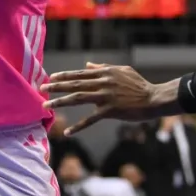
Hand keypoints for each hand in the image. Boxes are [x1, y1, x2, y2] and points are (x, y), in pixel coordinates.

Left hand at [41, 62, 168, 133]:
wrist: (154, 98)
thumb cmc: (139, 84)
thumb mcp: (122, 70)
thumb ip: (103, 67)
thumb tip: (88, 64)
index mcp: (105, 72)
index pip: (80, 73)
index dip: (65, 76)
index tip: (51, 77)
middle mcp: (103, 82)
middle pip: (75, 84)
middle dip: (57, 86)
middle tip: (42, 88)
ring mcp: (106, 96)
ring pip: (78, 98)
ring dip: (60, 101)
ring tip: (47, 105)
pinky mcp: (110, 110)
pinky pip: (91, 119)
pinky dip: (78, 126)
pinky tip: (68, 131)